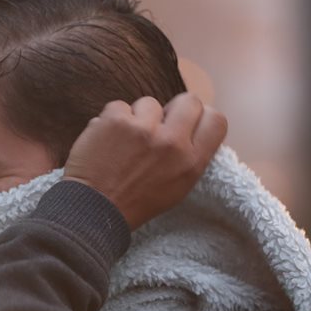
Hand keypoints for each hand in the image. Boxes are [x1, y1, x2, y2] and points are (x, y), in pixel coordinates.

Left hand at [62, 93, 226, 228]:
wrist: (93, 209)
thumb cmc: (135, 202)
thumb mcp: (178, 188)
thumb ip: (190, 156)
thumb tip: (191, 126)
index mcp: (192, 162)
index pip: (216, 120)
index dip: (202, 116)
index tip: (189, 122)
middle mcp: (172, 142)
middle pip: (189, 100)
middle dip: (174, 108)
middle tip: (158, 124)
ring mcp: (143, 128)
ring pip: (149, 102)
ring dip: (138, 117)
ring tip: (125, 140)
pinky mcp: (116, 119)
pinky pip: (120, 106)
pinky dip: (112, 120)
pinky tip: (107, 140)